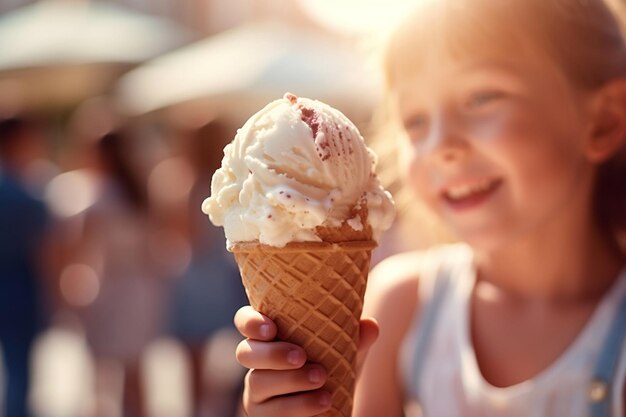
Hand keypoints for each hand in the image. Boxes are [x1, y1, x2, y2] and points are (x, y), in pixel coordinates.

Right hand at [234, 306, 378, 416]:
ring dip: (290, 380)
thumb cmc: (329, 370)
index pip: (246, 321)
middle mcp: (257, 363)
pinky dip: (300, 406)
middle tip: (301, 356)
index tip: (271, 328)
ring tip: (321, 379)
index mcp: (270, 338)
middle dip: (272, 354)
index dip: (250, 322)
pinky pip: (272, 412)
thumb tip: (371, 326)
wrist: (330, 409)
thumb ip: (355, 340)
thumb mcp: (343, 355)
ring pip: (258, 383)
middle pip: (245, 352)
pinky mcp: (263, 416)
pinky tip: (323, 401)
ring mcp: (256, 392)